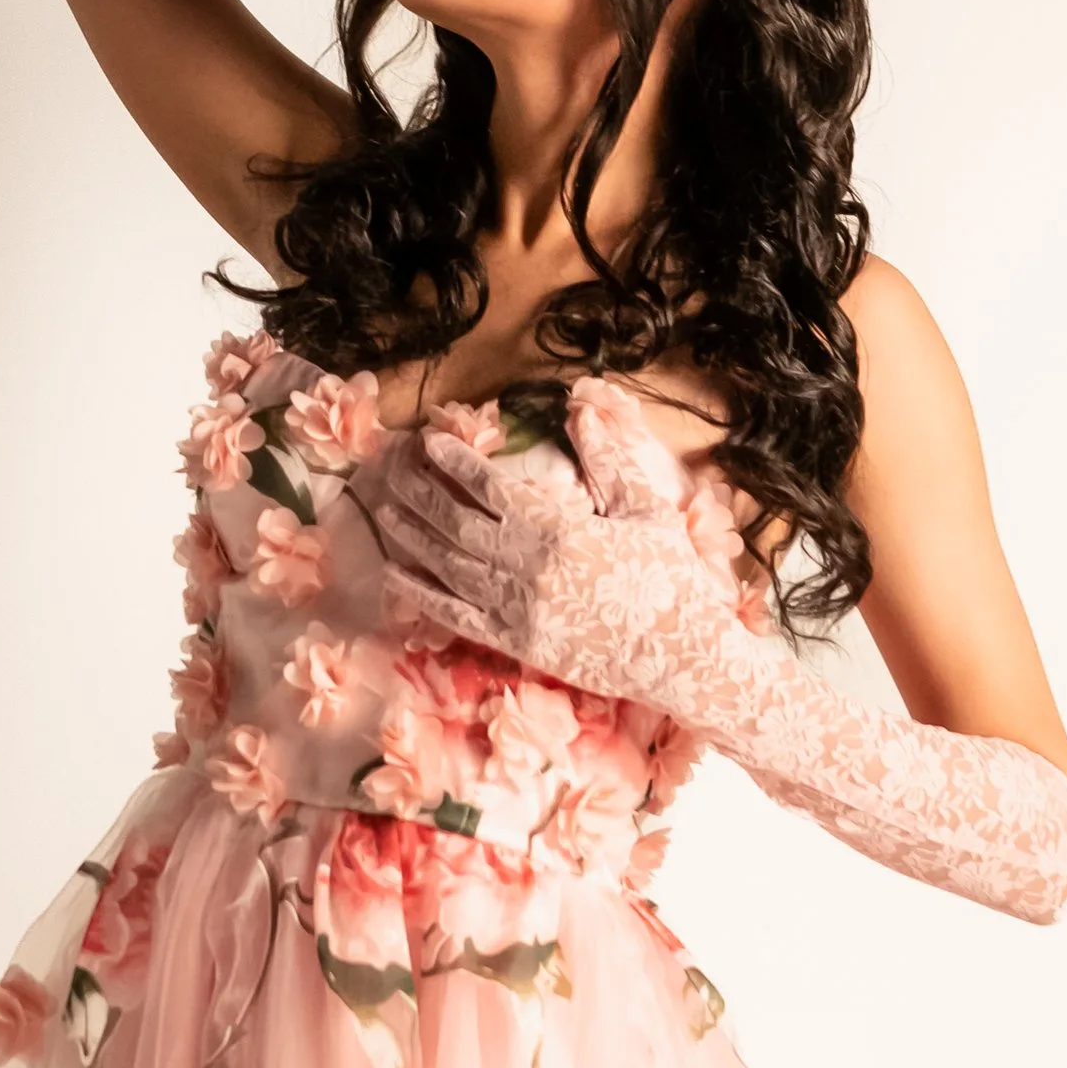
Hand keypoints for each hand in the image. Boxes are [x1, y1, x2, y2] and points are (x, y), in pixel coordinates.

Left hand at [374, 386, 727, 706]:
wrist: (683, 657)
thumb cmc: (671, 579)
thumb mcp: (646, 510)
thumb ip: (608, 459)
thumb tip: (581, 410)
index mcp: (558, 528)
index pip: (489, 488)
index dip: (455, 462)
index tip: (428, 441)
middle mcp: (526, 567)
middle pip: (455, 522)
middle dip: (419, 492)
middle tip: (390, 469)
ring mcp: (516, 608)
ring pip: (447, 566)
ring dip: (411, 536)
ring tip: (384, 510)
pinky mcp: (516, 644)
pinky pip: (455, 616)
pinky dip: (421, 594)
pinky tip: (395, 575)